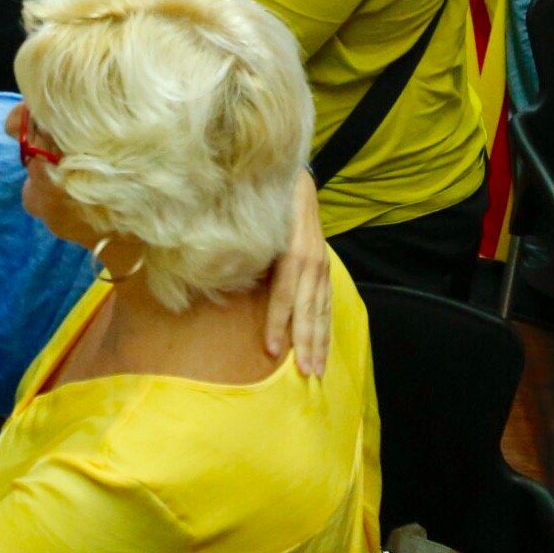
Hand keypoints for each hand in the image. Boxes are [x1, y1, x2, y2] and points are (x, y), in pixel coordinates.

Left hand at [262, 171, 332, 375]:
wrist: (294, 178)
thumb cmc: (266, 204)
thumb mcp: (254, 227)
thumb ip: (246, 256)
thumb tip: (226, 283)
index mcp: (293, 253)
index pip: (284, 296)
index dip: (276, 324)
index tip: (271, 351)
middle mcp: (312, 261)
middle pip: (308, 309)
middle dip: (307, 344)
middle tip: (305, 374)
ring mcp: (322, 264)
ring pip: (322, 310)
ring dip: (320, 342)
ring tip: (318, 368)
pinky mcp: (326, 266)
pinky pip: (327, 302)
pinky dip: (326, 326)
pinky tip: (324, 345)